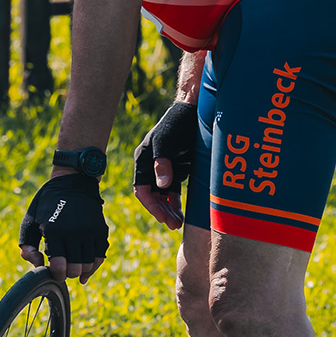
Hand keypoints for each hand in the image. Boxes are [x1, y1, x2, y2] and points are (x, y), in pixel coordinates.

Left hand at [18, 171, 108, 282]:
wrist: (72, 182)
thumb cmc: (47, 205)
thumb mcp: (30, 221)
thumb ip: (27, 246)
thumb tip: (38, 265)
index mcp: (53, 231)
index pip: (59, 267)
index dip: (56, 275)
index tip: (53, 272)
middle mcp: (73, 232)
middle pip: (75, 269)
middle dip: (68, 274)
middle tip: (63, 269)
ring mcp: (89, 231)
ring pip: (88, 265)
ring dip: (80, 271)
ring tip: (72, 266)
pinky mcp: (100, 230)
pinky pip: (100, 256)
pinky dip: (93, 266)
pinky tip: (85, 270)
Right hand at [132, 100, 197, 231]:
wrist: (193, 110)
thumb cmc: (178, 124)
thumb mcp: (168, 141)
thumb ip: (163, 162)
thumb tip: (161, 185)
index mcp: (143, 159)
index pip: (142, 189)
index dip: (151, 205)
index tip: (162, 218)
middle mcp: (150, 166)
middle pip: (152, 195)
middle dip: (161, 211)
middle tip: (173, 225)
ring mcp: (162, 168)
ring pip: (162, 195)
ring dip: (168, 210)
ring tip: (177, 223)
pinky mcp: (174, 169)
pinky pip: (172, 191)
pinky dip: (175, 202)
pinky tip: (181, 213)